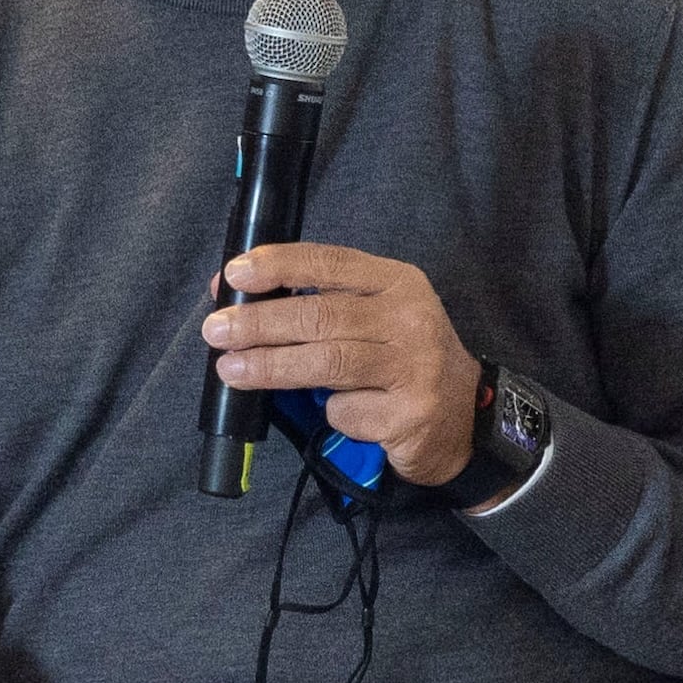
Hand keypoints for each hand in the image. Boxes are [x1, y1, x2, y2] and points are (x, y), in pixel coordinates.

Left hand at [205, 242, 484, 489]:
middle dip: (261, 323)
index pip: (330, 262)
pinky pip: (345, 411)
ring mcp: (414, 367)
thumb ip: (315, 302)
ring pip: (327, 363)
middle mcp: (410, 319)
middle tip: (217, 332)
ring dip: (271, 367)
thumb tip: (234, 292)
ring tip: (230, 370)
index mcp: (397, 283)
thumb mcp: (372, 318)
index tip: (234, 274)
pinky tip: (334, 414)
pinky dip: (329, 414)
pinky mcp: (409, 414)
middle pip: (321, 315)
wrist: (466, 419)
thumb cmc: (402, 361)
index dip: (279, 265)